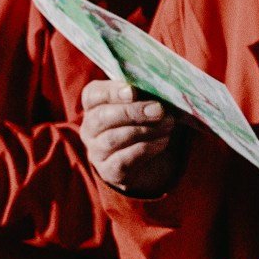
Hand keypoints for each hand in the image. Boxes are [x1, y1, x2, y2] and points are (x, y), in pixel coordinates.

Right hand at [78, 79, 179, 197]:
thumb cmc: (147, 124)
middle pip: (101, 117)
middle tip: (159, 110)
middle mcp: (90, 129)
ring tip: (167, 125)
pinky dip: (146, 148)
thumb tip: (159, 87)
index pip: (92, 95)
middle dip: (132, 112)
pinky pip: (123, 159)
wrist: (154, 162)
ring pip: (113, 138)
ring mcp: (97, 151)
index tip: (133, 91)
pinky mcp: (109, 171)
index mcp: (95, 106)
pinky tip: (162, 142)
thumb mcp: (146, 104)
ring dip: (144, 130)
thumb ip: (146, 94)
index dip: (111, 91)